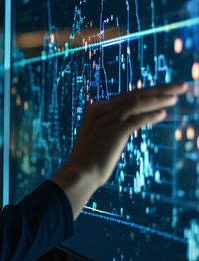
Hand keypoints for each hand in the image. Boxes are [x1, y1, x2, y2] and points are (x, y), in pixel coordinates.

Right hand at [51, 81, 187, 218]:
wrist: (78, 175)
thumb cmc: (89, 162)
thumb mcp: (99, 139)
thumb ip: (111, 128)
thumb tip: (128, 126)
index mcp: (96, 110)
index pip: (127, 96)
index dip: (149, 92)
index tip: (166, 91)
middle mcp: (101, 111)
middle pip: (135, 94)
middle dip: (161, 89)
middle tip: (182, 85)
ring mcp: (106, 120)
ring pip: (137, 103)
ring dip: (159, 99)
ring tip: (177, 96)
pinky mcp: (113, 132)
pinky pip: (136, 120)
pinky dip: (151, 115)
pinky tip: (163, 114)